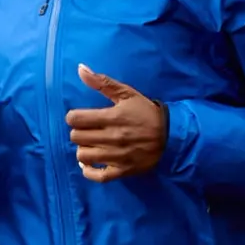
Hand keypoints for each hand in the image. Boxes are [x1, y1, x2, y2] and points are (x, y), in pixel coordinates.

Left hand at [66, 67, 168, 181]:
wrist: (170, 135)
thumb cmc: (146, 112)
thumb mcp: (127, 93)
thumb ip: (102, 82)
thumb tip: (80, 68)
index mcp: (111, 117)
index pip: (75, 118)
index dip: (73, 117)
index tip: (80, 117)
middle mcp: (111, 138)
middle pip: (76, 137)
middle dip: (78, 132)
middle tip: (87, 130)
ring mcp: (116, 156)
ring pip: (83, 156)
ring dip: (83, 150)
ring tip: (90, 145)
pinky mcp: (122, 171)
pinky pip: (97, 176)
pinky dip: (89, 172)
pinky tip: (90, 164)